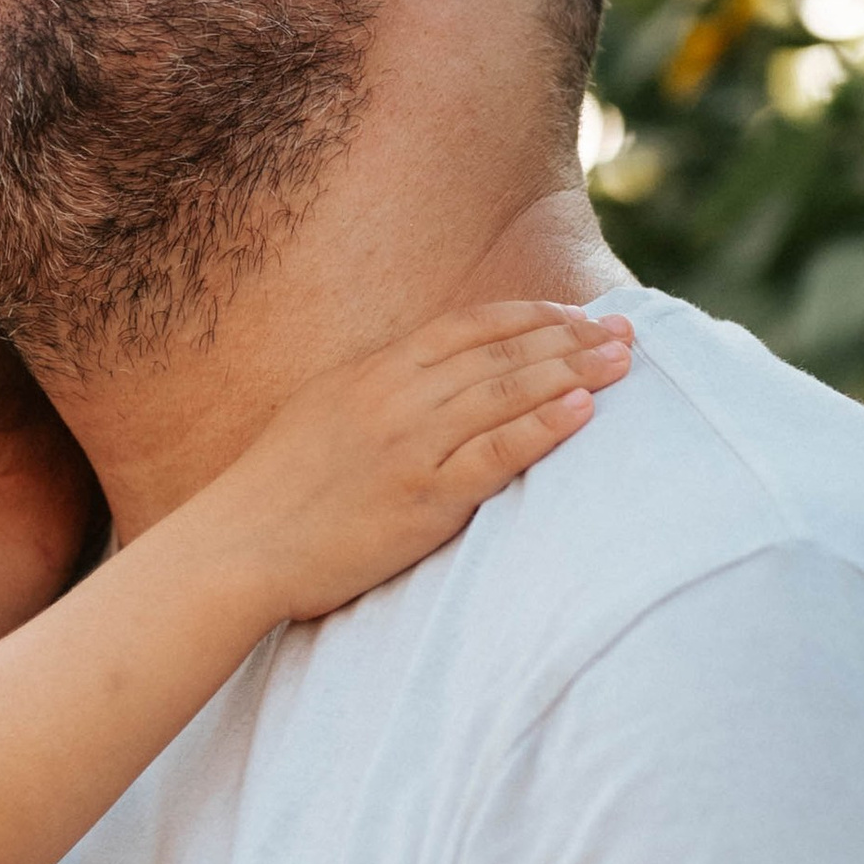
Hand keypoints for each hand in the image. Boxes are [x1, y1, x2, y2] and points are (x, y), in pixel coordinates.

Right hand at [198, 301, 632, 625]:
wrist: (236, 546)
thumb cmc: (275, 492)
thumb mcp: (324, 414)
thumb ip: (379, 391)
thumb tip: (428, 380)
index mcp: (374, 371)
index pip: (470, 327)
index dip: (532, 316)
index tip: (578, 316)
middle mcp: (396, 395)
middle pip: (502, 352)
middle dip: (571, 337)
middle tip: (627, 333)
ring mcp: (410, 445)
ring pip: (508, 393)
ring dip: (574, 372)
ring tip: (623, 364)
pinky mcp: (421, 498)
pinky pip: (495, 454)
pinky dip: (542, 428)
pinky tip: (584, 412)